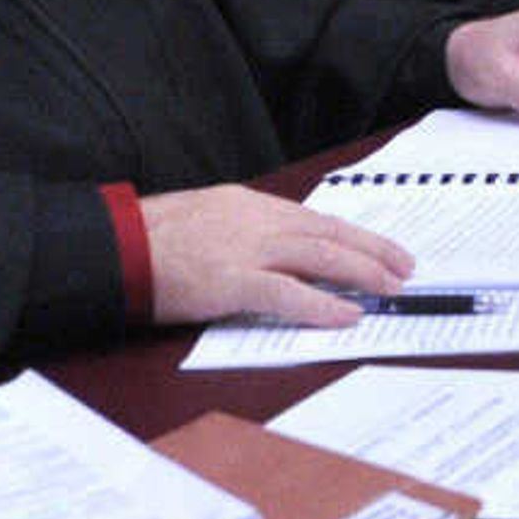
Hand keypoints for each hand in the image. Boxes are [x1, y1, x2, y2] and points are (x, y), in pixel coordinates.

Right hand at [138, 184, 413, 324]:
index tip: (383, 248)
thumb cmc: (152, 239)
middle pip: (328, 233)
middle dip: (372, 250)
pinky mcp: (230, 282)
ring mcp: (245, 250)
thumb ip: (245, 231)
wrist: (114, 246)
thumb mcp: (208, 220)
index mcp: (250, 205)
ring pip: (319, 256)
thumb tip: (281, 253)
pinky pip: (287, 294)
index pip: (316, 219)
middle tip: (404, 267)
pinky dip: (323, 303)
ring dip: (362, 272)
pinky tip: (348, 313)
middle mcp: (256, 221)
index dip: (355, 235)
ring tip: (391, 288)